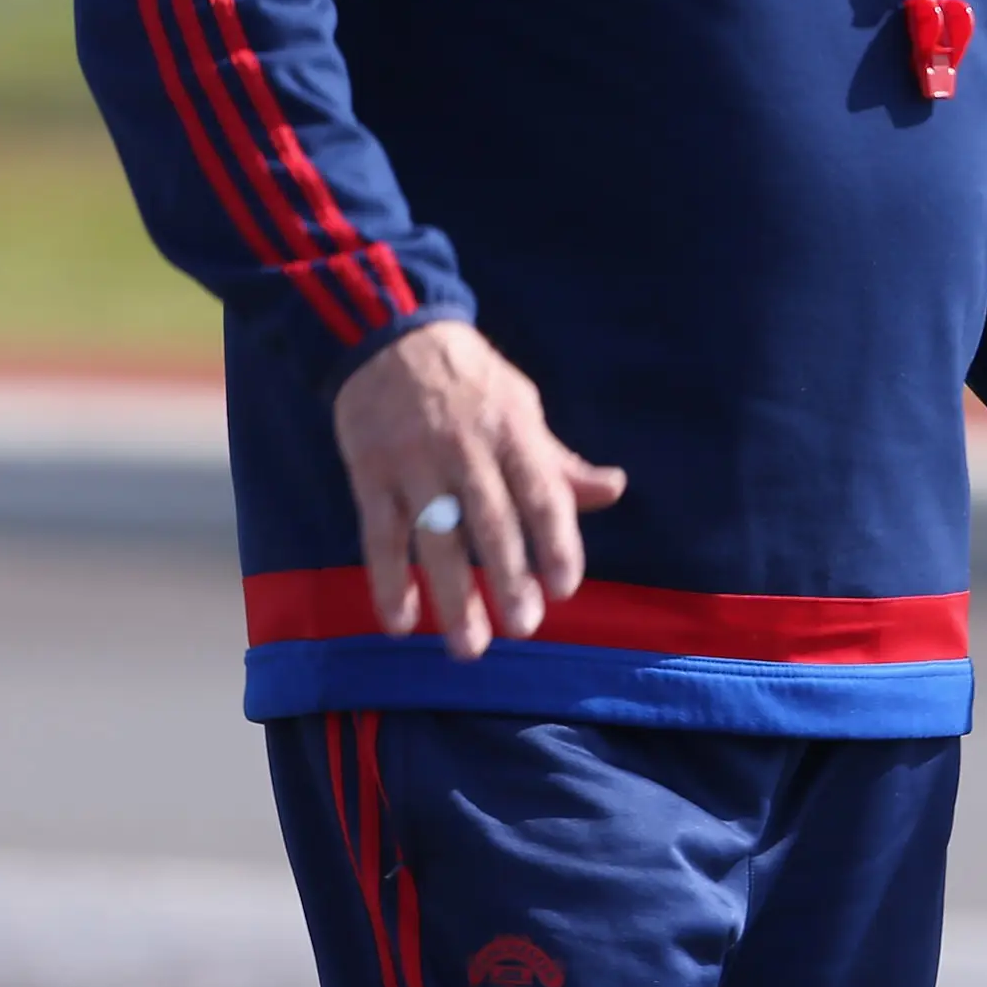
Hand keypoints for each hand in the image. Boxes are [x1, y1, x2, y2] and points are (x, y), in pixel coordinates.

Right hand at [330, 320, 628, 660]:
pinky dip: (388, 582)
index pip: (542, 494)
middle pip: (491, 524)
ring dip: (452, 596)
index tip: (566, 588)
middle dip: (509, 580)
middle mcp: (466, 450)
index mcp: (513, 432)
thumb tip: (615, 489)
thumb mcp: (523, 408)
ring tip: (468, 646)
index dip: (557, 542)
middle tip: (524, 628)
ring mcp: (415, 465)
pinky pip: (379, 537)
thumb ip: (559, 461)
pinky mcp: (371, 475)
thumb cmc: (472, 382)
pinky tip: (401, 621)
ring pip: (435, 539)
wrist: (392, 339)